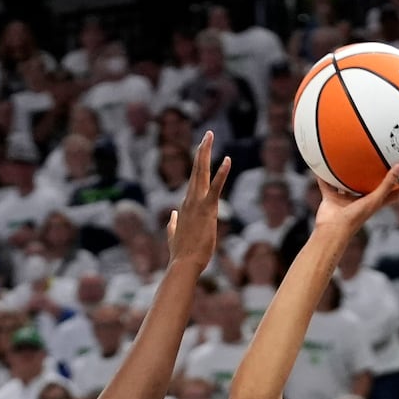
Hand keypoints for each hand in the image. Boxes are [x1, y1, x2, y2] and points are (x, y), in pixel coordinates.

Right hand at [167, 132, 231, 268]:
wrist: (184, 263)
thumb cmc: (182, 253)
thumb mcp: (174, 235)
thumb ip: (173, 224)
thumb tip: (172, 215)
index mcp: (185, 206)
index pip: (193, 181)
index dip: (198, 165)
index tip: (202, 151)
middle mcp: (190, 200)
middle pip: (196, 170)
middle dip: (201, 151)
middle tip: (207, 135)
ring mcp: (197, 203)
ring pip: (201, 172)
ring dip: (205, 153)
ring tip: (209, 136)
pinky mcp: (207, 209)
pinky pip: (216, 187)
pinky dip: (221, 173)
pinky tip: (226, 160)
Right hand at [314, 164, 398, 236]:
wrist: (332, 229)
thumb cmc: (355, 217)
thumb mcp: (374, 199)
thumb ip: (387, 184)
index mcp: (373, 204)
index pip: (392, 194)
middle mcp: (360, 202)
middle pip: (370, 187)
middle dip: (374, 176)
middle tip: (380, 160)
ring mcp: (345, 201)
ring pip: (347, 185)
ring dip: (347, 175)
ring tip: (350, 158)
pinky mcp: (331, 199)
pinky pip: (327, 185)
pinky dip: (324, 177)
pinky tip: (322, 165)